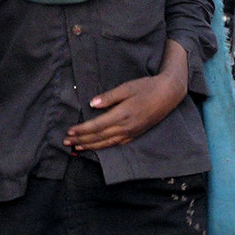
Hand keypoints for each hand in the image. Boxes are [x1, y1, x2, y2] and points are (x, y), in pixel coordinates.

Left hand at [64, 71, 187, 151]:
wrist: (168, 94)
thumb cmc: (147, 87)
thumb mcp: (127, 87)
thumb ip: (109, 97)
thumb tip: (92, 104)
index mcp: (122, 114)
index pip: (97, 125)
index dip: (82, 129)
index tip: (69, 131)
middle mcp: (126, 127)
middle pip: (99, 136)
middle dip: (81, 139)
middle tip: (66, 142)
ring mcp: (132, 132)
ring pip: (107, 143)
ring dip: (91, 146)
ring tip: (77, 147)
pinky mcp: (136, 133)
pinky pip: (117, 143)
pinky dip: (105, 147)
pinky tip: (98, 147)